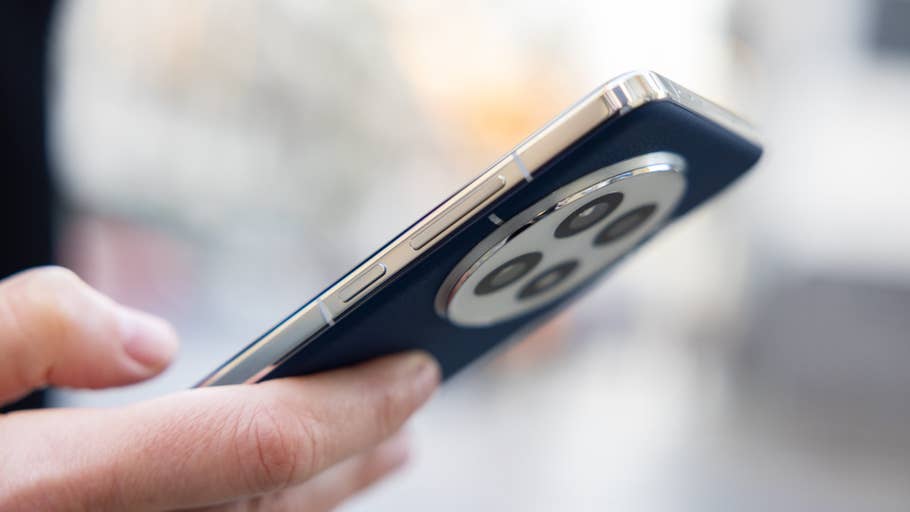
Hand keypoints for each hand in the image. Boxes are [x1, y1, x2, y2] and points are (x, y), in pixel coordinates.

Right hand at [0, 267, 439, 510]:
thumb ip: (24, 335)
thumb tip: (152, 343)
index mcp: (64, 488)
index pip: (257, 444)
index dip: (353, 407)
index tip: (419, 371)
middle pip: (274, 495)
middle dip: (356, 448)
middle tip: (416, 406)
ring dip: (325, 486)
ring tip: (378, 454)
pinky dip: (269, 504)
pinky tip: (279, 488)